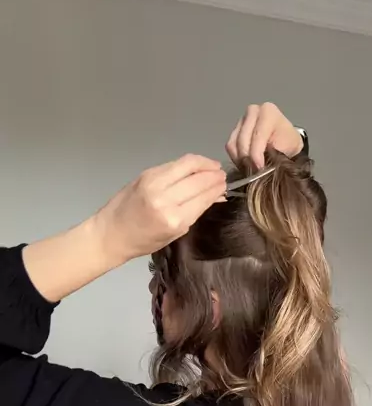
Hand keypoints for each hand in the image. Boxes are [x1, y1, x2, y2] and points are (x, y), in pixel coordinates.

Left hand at [96, 154, 225, 262]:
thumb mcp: (175, 233)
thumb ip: (196, 211)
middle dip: (213, 175)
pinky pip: (174, 164)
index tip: (226, 185)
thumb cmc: (143, 241)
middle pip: (198, 179)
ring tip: (213, 167)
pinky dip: (188, 164)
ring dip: (204, 164)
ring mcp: (154, 183)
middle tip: (223, 176)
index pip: (203, 196)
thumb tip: (217, 196)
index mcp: (173, 219)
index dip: (217, 188)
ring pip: (187, 165)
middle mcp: (165, 198)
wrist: (111, 233)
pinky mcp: (147, 173)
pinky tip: (196, 167)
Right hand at [226, 102, 302, 169]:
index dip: (256, 155)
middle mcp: (252, 112)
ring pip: (233, 144)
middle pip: (242, 140)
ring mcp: (241, 120)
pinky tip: (245, 164)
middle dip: (247, 160)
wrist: (285, 139)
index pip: (257, 136)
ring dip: (240, 160)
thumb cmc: (288, 143)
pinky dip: (236, 158)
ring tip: (250, 170)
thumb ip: (273, 154)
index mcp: (268, 112)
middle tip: (254, 173)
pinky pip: (230, 147)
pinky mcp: (234, 129)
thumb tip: (260, 167)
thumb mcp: (286, 148)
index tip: (259, 169)